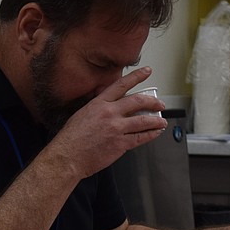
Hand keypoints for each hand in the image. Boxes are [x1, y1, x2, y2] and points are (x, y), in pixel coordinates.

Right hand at [48, 67, 167, 178]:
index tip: (146, 72)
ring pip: (144, 120)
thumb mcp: (82, 115)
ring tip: (161, 120)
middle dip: (153, 101)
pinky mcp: (121, 144)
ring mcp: (116, 129)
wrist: (68, 157)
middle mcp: (109, 114)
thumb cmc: (71, 139)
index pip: (122, 85)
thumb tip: (109, 106)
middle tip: (159, 103)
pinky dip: (151, 134)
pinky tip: (155, 133)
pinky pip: (141, 137)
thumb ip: (97, 108)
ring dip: (156, 120)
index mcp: (99, 104)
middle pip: (138, 102)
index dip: (137, 77)